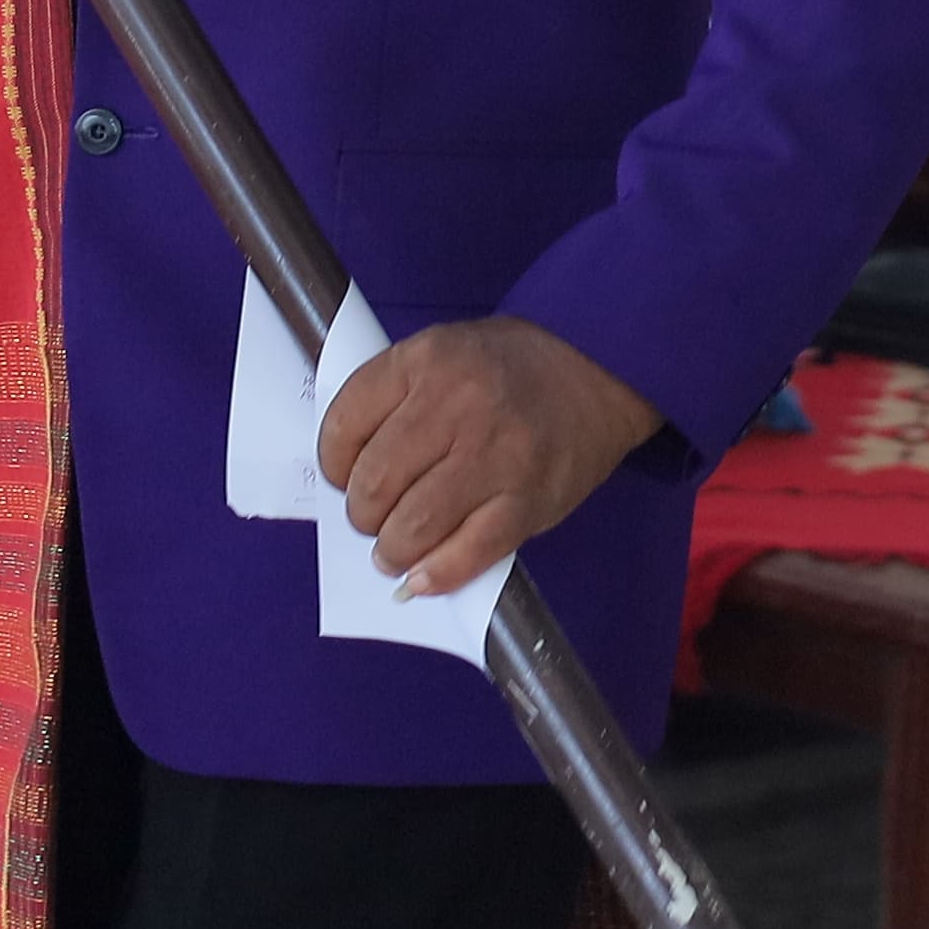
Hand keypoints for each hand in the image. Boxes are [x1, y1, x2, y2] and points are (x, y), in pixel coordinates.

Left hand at [316, 315, 657, 599]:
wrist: (596, 368)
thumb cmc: (509, 366)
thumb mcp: (442, 351)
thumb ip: (396, 399)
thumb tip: (350, 469)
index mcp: (424, 361)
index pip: (345, 425)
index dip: (332, 464)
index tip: (341, 478)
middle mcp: (456, 406)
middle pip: (375, 483)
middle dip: (361, 514)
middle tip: (371, 518)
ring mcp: (494, 456)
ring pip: (413, 526)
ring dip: (392, 550)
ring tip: (394, 551)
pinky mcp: (525, 501)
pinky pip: (467, 553)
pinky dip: (436, 575)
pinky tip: (422, 577)